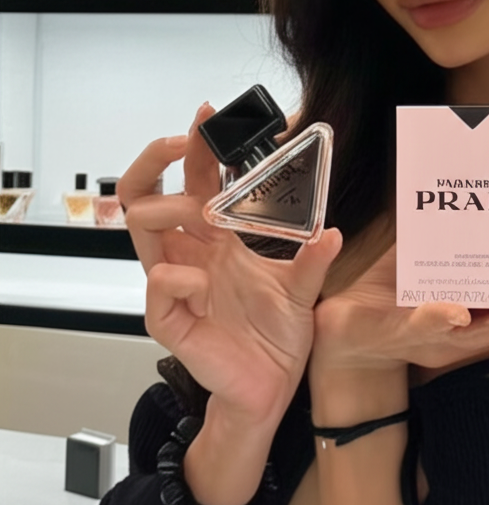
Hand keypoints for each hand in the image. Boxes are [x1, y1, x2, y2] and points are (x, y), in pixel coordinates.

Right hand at [118, 103, 341, 423]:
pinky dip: (180, 277)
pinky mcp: (172, 321)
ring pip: (141, 230)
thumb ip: (311, 259)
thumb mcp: (303, 291)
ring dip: (169, 210)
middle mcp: (191, 256)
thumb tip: (331, 230)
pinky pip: (158, 287)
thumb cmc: (275, 338)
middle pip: (147, 194)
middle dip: (160, 158)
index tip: (208, 115)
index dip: (195, 147)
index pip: (193, 182)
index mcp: (216, 241)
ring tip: (205, 216)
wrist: (269, 390)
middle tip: (189, 141)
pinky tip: (207, 285)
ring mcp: (177, 286)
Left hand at [311, 242, 488, 376]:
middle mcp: (456, 334)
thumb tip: (467, 205)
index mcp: (468, 316)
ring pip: (473, 336)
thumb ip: (441, 240)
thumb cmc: (384, 296)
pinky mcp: (395, 334)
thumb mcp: (417, 261)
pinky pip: (419, 327)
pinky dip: (438, 319)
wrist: (336, 329)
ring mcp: (428, 338)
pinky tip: (455, 312)